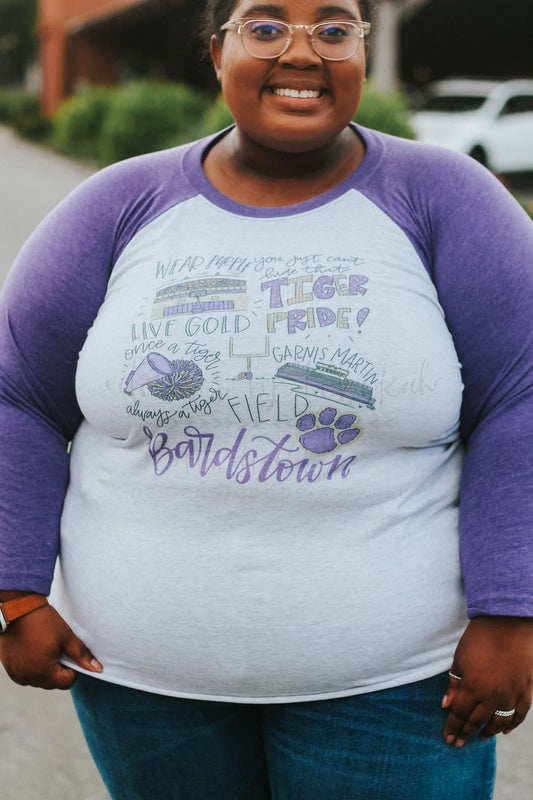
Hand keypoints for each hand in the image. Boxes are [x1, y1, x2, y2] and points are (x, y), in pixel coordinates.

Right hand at [0, 604, 101, 689]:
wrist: (18, 609)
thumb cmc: (44, 622)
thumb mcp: (67, 637)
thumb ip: (81, 655)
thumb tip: (98, 669)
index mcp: (43, 673)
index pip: (66, 683)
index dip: (72, 669)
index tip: (68, 652)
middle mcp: (27, 678)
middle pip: (52, 683)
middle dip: (57, 669)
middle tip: (56, 647)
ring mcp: (16, 674)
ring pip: (38, 679)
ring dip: (44, 668)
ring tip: (43, 647)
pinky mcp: (9, 668)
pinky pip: (25, 674)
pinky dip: (31, 666)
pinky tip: (32, 649)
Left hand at [443, 616, 532, 745]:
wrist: (508, 623)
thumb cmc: (479, 638)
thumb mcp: (459, 659)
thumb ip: (454, 684)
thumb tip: (446, 706)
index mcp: (473, 687)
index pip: (460, 714)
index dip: (453, 727)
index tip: (447, 738)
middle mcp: (492, 695)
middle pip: (477, 721)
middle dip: (465, 733)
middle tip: (458, 743)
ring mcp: (511, 695)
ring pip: (499, 722)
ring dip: (488, 732)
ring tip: (479, 737)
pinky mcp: (526, 691)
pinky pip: (519, 715)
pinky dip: (511, 725)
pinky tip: (503, 731)